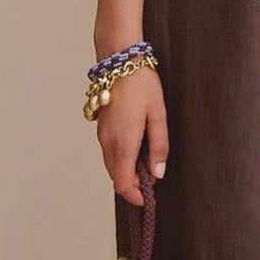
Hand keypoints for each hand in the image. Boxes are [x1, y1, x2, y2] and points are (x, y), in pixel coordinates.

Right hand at [96, 66, 169, 205]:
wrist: (119, 61)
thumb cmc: (142, 85)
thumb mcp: (159, 116)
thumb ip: (159, 147)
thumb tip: (158, 174)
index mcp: (123, 143)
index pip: (123, 184)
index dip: (135, 196)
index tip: (148, 198)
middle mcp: (108, 143)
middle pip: (116, 179)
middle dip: (133, 184)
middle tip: (153, 175)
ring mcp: (101, 136)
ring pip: (112, 166)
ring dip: (127, 171)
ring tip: (148, 158)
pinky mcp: (101, 129)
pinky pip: (109, 153)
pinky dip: (121, 159)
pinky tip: (137, 146)